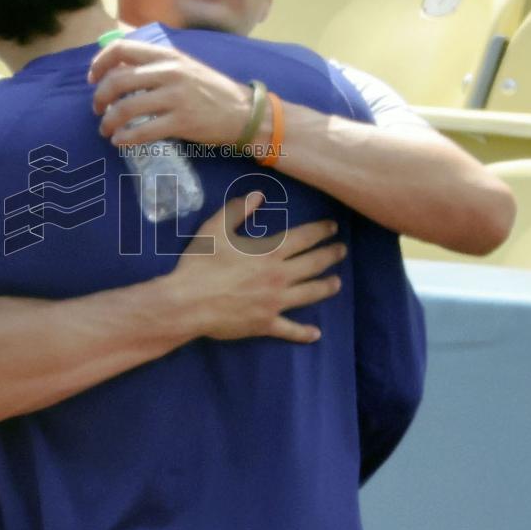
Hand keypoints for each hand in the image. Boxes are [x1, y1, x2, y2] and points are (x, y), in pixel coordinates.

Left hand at [88, 39, 251, 146]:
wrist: (244, 112)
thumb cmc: (210, 90)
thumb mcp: (184, 66)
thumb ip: (155, 64)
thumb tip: (118, 66)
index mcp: (167, 55)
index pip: (121, 49)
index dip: (100, 63)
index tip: (93, 79)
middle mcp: (170, 72)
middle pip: (118, 80)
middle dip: (100, 97)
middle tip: (98, 109)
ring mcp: (176, 97)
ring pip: (127, 108)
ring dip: (109, 121)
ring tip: (106, 130)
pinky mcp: (182, 122)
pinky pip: (144, 131)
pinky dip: (126, 138)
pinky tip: (120, 141)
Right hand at [170, 192, 345, 343]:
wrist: (188, 303)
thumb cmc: (200, 264)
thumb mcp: (215, 229)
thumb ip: (237, 211)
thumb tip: (258, 195)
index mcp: (269, 253)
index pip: (304, 238)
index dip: (321, 231)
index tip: (333, 227)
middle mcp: (279, 277)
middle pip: (314, 264)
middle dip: (331, 255)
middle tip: (342, 250)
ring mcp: (275, 303)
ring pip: (310, 294)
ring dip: (326, 287)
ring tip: (337, 283)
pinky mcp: (266, 324)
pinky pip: (290, 329)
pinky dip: (304, 333)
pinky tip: (316, 334)